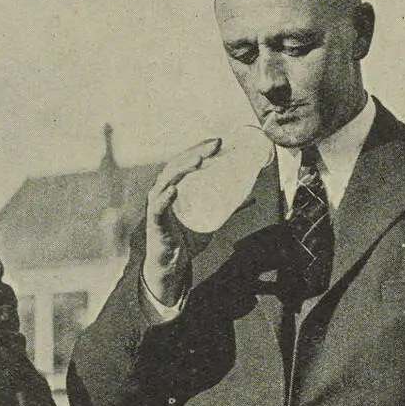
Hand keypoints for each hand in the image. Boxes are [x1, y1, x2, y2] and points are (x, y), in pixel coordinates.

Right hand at [143, 138, 219, 304]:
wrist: (171, 264)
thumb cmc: (186, 238)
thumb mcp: (211, 219)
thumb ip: (228, 208)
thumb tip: (249, 197)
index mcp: (173, 187)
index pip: (184, 161)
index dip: (199, 149)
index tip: (218, 141)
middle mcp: (162, 192)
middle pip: (176, 166)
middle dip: (195, 153)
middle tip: (215, 146)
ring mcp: (157, 207)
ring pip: (166, 181)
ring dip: (181, 170)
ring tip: (197, 161)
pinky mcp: (155, 223)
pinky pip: (158, 208)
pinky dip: (165, 198)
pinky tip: (173, 190)